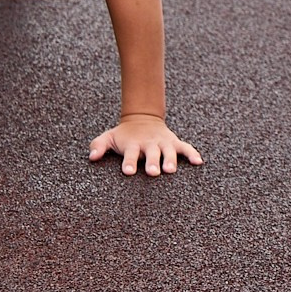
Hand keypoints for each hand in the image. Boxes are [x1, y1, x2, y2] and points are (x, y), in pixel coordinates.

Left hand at [88, 113, 202, 176]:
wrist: (142, 119)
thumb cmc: (124, 135)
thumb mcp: (109, 137)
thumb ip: (99, 145)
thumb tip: (91, 157)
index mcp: (133, 144)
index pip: (131, 154)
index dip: (129, 162)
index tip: (128, 171)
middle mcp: (149, 144)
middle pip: (152, 154)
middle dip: (152, 163)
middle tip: (153, 172)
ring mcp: (163, 143)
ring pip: (169, 152)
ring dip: (170, 160)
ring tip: (171, 170)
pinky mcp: (174, 143)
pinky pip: (186, 148)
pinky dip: (192, 154)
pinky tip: (198, 162)